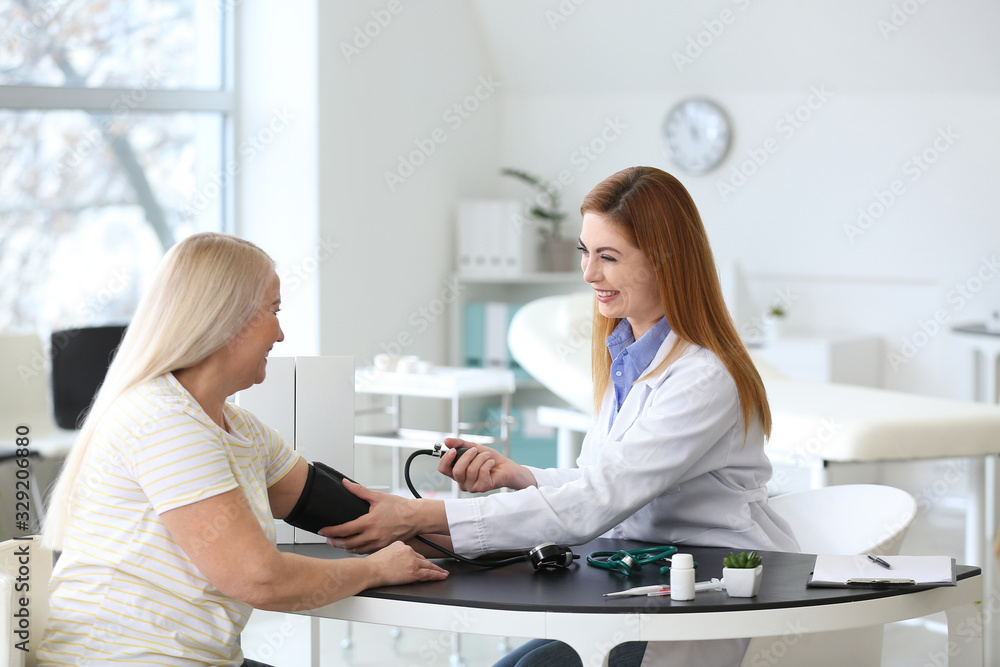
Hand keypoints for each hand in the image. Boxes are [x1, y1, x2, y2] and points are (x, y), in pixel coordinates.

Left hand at [319, 481, 442, 553]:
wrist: (417, 518)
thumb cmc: (400, 507)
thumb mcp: (378, 496)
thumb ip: (359, 490)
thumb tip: (346, 483)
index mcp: (369, 522)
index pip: (344, 530)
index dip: (330, 531)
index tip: (322, 531)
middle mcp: (373, 535)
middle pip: (347, 544)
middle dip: (334, 542)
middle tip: (327, 539)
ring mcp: (378, 543)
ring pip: (356, 550)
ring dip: (345, 547)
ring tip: (338, 543)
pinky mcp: (383, 547)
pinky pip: (366, 552)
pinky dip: (357, 550)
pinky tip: (354, 546)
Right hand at [365, 541, 448, 586]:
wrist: (369, 569)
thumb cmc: (372, 564)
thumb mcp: (384, 551)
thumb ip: (394, 553)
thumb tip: (396, 560)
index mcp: (401, 545)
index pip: (413, 553)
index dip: (418, 559)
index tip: (422, 562)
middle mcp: (408, 550)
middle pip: (422, 559)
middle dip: (428, 565)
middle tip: (437, 569)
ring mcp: (412, 561)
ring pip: (428, 565)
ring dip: (437, 570)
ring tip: (443, 573)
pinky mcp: (413, 571)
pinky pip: (428, 574)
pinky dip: (437, 575)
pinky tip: (442, 576)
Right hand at [437, 438, 535, 492]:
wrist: (506, 467)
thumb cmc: (489, 459)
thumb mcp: (474, 447)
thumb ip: (460, 444)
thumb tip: (447, 441)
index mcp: (457, 472)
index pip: (443, 469)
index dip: (446, 459)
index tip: (453, 449)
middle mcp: (462, 482)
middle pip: (457, 471)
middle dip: (466, 457)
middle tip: (475, 450)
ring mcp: (472, 487)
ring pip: (471, 470)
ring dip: (481, 458)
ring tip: (487, 456)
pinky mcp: (483, 487)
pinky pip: (482, 473)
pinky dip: (488, 464)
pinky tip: (491, 463)